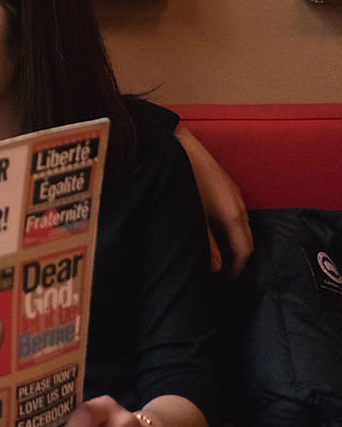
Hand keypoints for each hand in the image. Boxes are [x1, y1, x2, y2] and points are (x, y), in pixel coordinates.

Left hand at [175, 125, 253, 277]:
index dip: (237, 270)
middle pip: (247, 240)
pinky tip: (215, 231)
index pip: (245, 251)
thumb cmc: (184, 180)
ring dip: (235, 243)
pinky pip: (237, 214)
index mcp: (233, 215)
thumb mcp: (193, 217)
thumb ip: (207, 244)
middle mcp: (239, 205)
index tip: (225, 281)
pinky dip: (232, 229)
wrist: (178, 145)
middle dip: (238, 259)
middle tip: (222, 273)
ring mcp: (235, 193)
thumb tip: (217, 268)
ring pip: (243, 226)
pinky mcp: (227, 186)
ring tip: (218, 255)